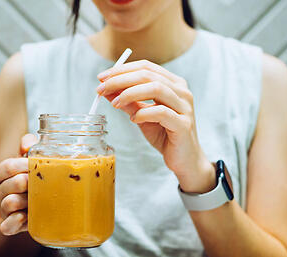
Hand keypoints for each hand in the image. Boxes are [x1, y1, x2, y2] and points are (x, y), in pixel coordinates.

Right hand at [0, 133, 38, 234]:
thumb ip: (29, 147)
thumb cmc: (32, 180)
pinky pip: (7, 226)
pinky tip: (26, 217)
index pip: (8, 167)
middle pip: (12, 184)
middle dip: (29, 183)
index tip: (37, 166)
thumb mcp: (29, 162)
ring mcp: (1, 210)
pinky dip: (16, 222)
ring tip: (38, 200)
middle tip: (41, 184)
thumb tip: (27, 144)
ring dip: (27, 200)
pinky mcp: (9, 226)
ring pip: (10, 203)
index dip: (24, 165)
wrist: (36, 207)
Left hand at [96, 60, 214, 192]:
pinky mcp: (183, 124)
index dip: (122, 69)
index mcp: (173, 83)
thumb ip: (127, 101)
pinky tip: (134, 120)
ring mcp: (184, 107)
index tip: (102, 78)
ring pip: (156, 88)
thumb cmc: (164, 135)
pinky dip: (144, 114)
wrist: (184, 159)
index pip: (146, 66)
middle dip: (121, 80)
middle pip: (148, 75)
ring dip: (130, 94)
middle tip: (102, 89)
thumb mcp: (141, 115)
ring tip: (116, 104)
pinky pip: (161, 112)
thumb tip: (107, 89)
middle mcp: (181, 91)